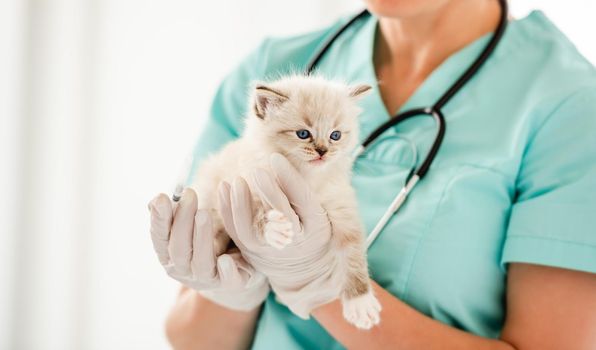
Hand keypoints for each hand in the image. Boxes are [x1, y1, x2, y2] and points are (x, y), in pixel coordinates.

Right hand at [148, 189, 268, 310]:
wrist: (238, 267)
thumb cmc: (209, 238)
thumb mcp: (190, 224)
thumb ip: (175, 213)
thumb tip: (156, 201)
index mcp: (169, 254)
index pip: (159, 237)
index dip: (159, 219)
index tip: (162, 197)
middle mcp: (184, 270)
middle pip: (178, 248)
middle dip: (182, 221)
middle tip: (189, 195)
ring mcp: (206, 279)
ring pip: (201, 262)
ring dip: (201, 237)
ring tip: (203, 214)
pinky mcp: (231, 284)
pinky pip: (227, 280)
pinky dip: (226, 271)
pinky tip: (225, 260)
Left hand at [218, 153, 341, 318]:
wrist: (303, 265)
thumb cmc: (311, 226)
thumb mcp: (316, 208)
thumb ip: (299, 187)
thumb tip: (278, 160)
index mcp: (316, 227)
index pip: (303, 200)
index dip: (290, 179)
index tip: (276, 158)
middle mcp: (293, 242)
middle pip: (281, 218)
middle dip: (269, 194)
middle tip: (257, 171)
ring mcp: (269, 250)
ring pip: (252, 231)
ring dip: (241, 205)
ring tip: (236, 181)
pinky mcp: (251, 251)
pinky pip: (235, 233)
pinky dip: (227, 211)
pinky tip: (223, 188)